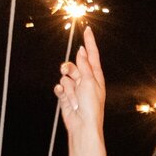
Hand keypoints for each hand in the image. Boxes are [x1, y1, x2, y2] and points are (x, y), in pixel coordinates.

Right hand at [55, 25, 106, 146]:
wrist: (83, 126)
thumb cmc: (91, 106)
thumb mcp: (89, 82)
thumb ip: (83, 65)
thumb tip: (82, 51)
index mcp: (96, 76)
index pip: (92, 55)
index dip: (90, 42)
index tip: (88, 29)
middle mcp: (86, 81)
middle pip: (74, 65)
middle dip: (69, 69)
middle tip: (69, 74)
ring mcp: (76, 88)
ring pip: (65, 76)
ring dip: (67, 86)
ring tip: (73, 97)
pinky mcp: (66, 96)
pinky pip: (59, 87)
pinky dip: (61, 92)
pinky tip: (65, 98)